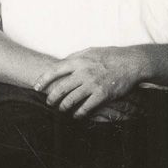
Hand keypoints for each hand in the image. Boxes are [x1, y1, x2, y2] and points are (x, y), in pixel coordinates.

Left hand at [33, 46, 147, 118]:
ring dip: (64, 106)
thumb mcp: (89, 51)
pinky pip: (87, 107)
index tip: (36, 87)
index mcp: (77, 61)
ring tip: (61, 109)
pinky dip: (79, 113)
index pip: (54, 71)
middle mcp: (83, 73)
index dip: (43, 80)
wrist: (130, 62)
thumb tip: (60, 63)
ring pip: (72, 99)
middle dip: (51, 97)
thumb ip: (74, 58)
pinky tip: (76, 115)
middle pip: (61, 88)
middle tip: (48, 102)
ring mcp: (92, 84)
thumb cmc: (109, 55)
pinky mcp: (103, 94)